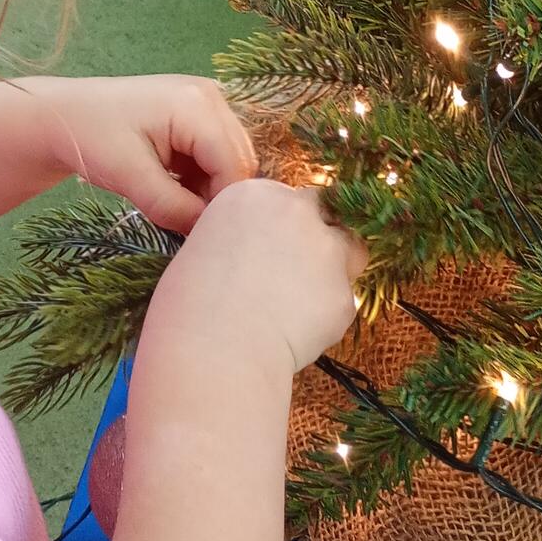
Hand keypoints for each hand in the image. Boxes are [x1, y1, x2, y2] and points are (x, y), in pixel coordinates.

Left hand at [19, 74, 258, 232]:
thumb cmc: (92, 139)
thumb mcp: (131, 178)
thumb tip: (209, 234)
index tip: (201, 235)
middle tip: (189, 223)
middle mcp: (211, 95)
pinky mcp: (199, 113)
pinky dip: (204, 177)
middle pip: (240, 159)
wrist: (64, 116)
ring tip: (180, 206)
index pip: (234, 164)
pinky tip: (179, 189)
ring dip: (212, 188)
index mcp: (196, 104)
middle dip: (219, 196)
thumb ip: (175, 208)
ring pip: (232, 159)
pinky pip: (217, 153)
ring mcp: (207, 101)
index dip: (223, 204)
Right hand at [147, 177, 367, 373]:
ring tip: (299, 307)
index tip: (274, 252)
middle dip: (318, 240)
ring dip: (333, 273)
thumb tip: (262, 254)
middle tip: (294, 276)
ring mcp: (325, 250)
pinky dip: (325, 319)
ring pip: (351, 253)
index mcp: (255, 193)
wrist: (213, 347)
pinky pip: (342, 303)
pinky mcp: (342, 294)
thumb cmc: (190, 303)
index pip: (290, 201)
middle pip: (327, 215)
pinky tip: (294, 335)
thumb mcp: (206, 245)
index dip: (286, 228)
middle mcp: (296, 211)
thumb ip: (244, 236)